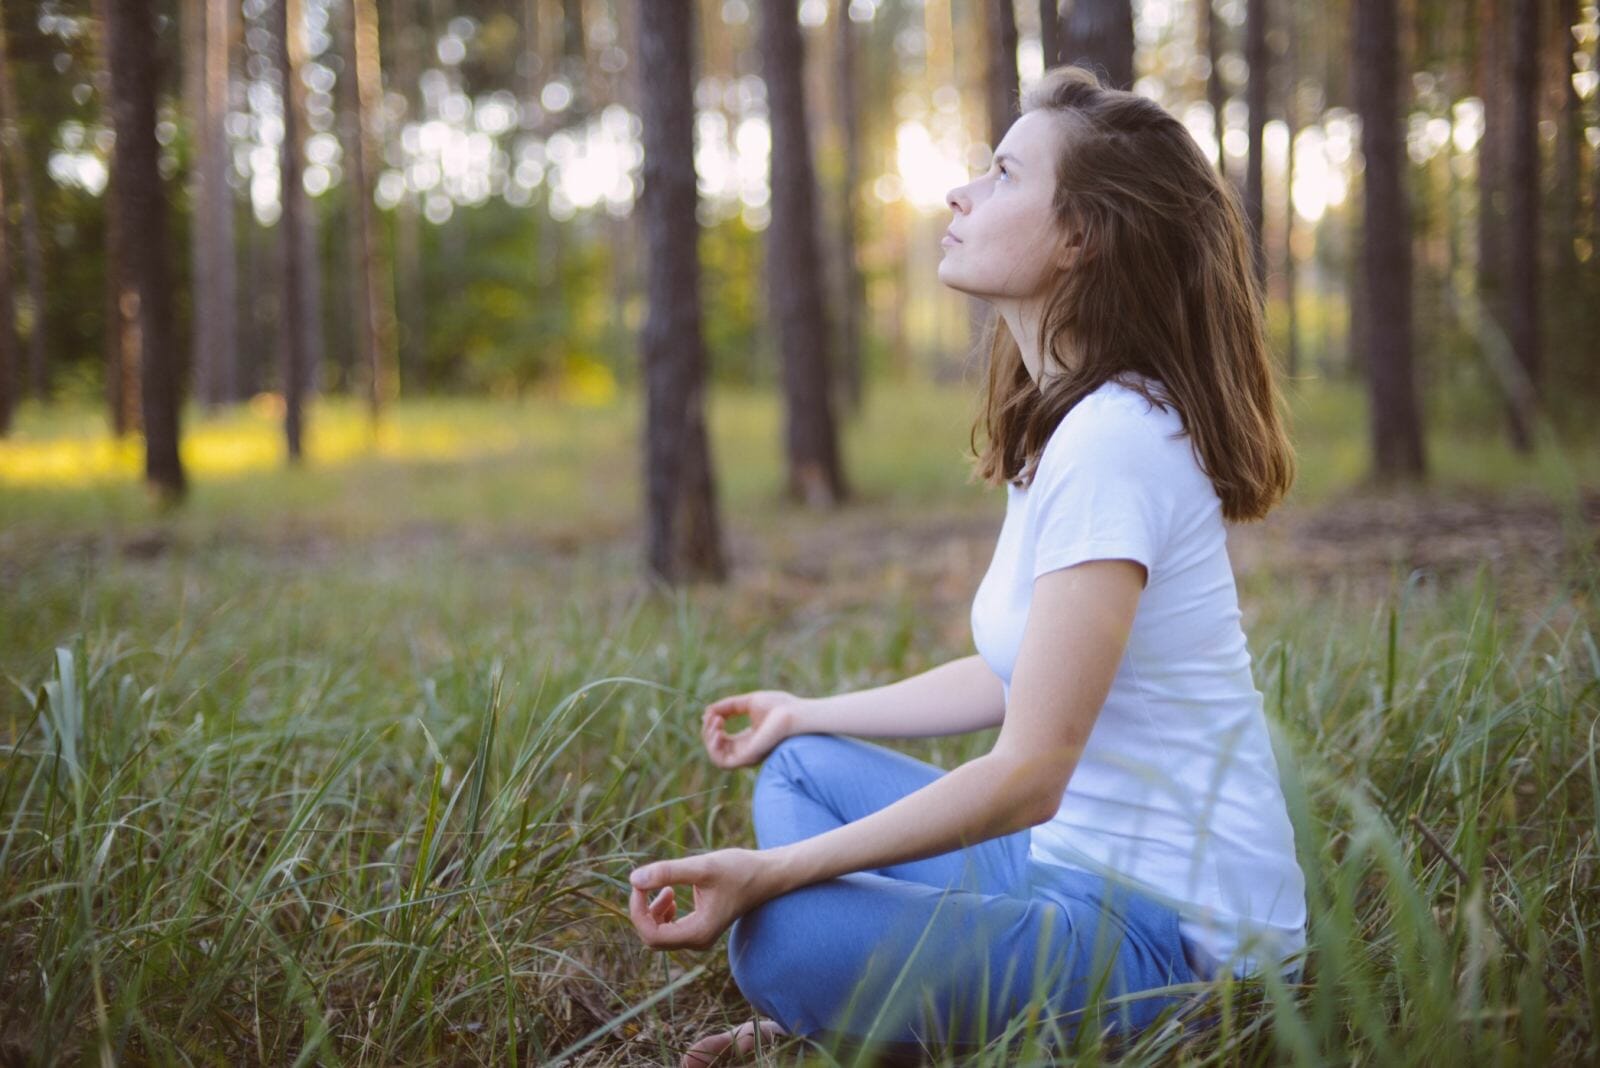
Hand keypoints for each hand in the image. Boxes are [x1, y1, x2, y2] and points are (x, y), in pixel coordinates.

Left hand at [627, 848, 774, 950]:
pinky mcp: (699, 928)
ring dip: (652, 911)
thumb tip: (633, 879)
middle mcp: (697, 941)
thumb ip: (668, 872)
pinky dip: (662, 913)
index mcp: (697, 933)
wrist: (766, 875)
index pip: (651, 934)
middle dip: (643, 911)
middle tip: (646, 883)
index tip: (639, 884)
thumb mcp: (703, 867)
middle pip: (652, 937)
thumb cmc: (739, 870)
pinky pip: (668, 930)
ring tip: (665, 887)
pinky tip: (670, 893)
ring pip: (658, 935)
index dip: (638, 910)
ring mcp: (698, 937)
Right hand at [701, 690, 803, 768]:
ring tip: (715, 722)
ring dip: (709, 738)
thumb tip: (708, 711)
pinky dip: (713, 747)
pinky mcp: (747, 759)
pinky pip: (721, 762)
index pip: (723, 740)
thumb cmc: (778, 706)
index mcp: (749, 739)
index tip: (711, 712)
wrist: (793, 714)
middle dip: (708, 731)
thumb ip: (728, 706)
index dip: (712, 727)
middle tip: (712, 716)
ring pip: (716, 756)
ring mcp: (747, 756)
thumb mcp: (748, 702)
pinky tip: (717, 730)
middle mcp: (747, 750)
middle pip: (717, 748)